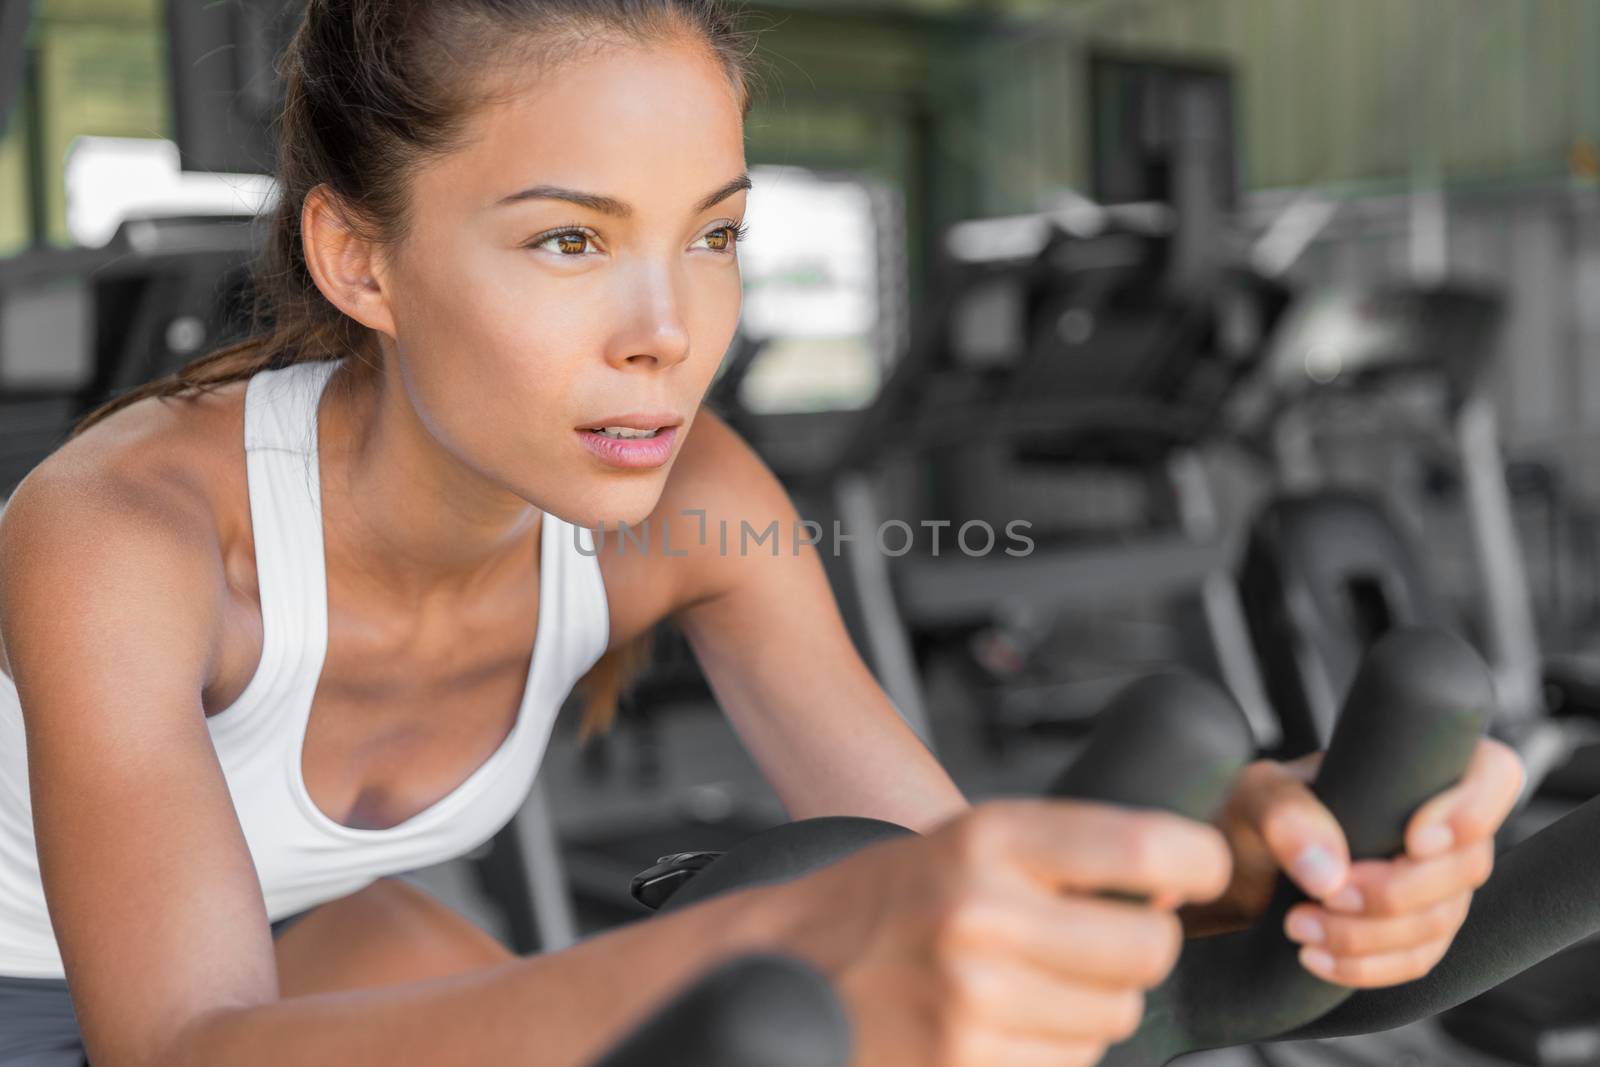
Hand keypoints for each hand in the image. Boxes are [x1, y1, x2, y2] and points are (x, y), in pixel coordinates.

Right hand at [778, 799, 1230, 1066]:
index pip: (1145, 847)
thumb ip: (1065, 854)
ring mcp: (974, 999)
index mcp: (987, 838)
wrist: (779, 966)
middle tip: (1092, 940)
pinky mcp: (966, 1064)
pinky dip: (1053, 1051)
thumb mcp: (967, 842)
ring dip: (1093, 1005)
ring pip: (1117, 1014)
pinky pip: (1071, 1066)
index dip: (1199, 863)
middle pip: (1149, 945)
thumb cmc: (883, 902)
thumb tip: (1177, 885)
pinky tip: (1001, 1024)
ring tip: (1027, 983)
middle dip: (1137, 947)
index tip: (1199, 874)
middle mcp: (983, 913)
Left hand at [1183, 738, 1524, 987]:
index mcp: (1410, 771)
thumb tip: (1330, 872)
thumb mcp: (1253, 796)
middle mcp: (1431, 824)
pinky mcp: (1411, 931)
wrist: (1226, 872)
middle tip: (1326, 895)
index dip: (1473, 809)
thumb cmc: (1247, 815)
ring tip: (1298, 926)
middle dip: (1397, 891)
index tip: (1414, 839)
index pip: (1491, 774)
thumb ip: (1286, 815)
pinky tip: (1315, 958)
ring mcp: (1430, 882)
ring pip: (1443, 920)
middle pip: (1468, 864)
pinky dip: (1368, 967)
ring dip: (1372, 936)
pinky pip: (1419, 960)